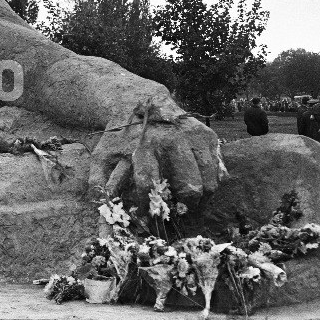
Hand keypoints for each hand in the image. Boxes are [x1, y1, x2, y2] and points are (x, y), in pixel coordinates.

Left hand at [88, 96, 223, 207]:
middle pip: (190, 188)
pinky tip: (197, 189)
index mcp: (145, 147)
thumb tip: (103, 217)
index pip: (152, 186)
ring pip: (209, 182)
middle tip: (177, 217)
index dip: (151, 208)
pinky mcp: (208, 135)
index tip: (150, 219)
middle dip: (184, 209)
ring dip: (202, 201)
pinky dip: (211, 185)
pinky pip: (219, 170)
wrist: (139, 100)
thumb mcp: (102, 155)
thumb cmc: (120, 136)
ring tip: (189, 208)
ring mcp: (194, 136)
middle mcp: (172, 141)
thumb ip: (101, 185)